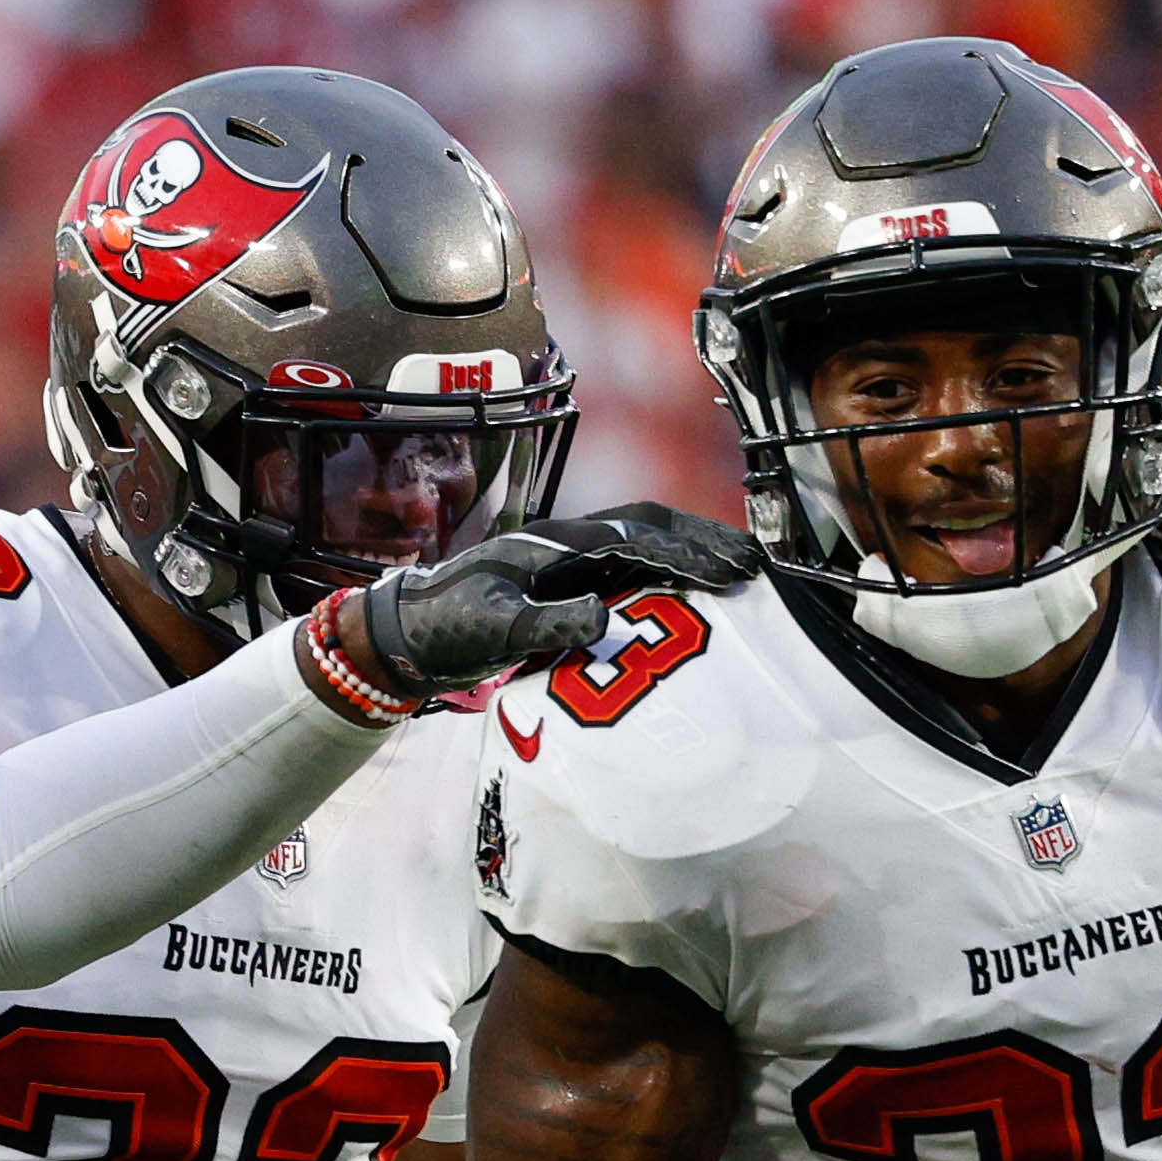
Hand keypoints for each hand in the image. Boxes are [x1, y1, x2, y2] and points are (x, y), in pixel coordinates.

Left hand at [315, 504, 757, 701]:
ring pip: (641, 543)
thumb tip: (605, 617)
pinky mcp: (564, 583)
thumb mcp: (494, 630)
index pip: (638, 537)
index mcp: (556, 544)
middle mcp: (567, 543)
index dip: (688, 553)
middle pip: (649, 526)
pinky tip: (688, 599)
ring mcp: (567, 561)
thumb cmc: (446, 628)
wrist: (408, 634)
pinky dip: (664, 575)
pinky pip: (626, 570)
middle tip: (752, 568)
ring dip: (688, 554)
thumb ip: (547, 622)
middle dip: (703, 541)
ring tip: (735, 577)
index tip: (732, 574)